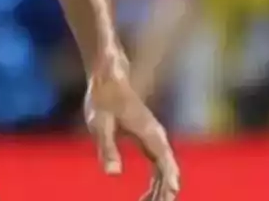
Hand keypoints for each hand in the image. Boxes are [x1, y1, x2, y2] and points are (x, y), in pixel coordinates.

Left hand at [85, 54, 179, 200]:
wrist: (108, 80)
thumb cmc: (103, 99)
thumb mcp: (100, 124)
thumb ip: (107, 148)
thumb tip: (112, 174)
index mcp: (150, 134)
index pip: (165, 165)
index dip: (168, 185)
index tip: (168, 199)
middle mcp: (158, 138)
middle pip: (169, 171)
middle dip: (164, 193)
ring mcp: (155, 140)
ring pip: (165, 171)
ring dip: (161, 191)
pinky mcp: (149, 141)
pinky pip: (159, 167)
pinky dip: (156, 183)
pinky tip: (148, 196)